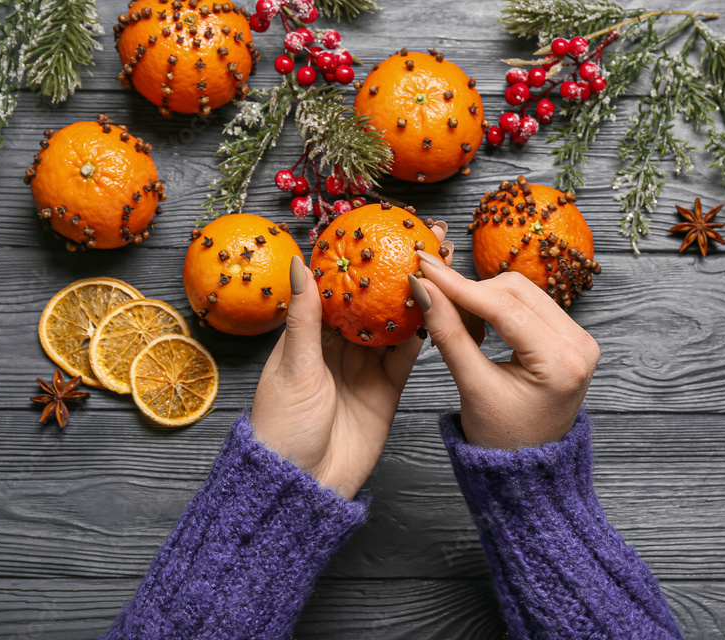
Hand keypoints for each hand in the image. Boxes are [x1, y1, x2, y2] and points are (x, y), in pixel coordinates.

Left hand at [251, 225, 452, 498]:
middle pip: (372, 302)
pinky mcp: (386, 390)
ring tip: (440, 263)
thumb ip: (305, 317)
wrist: (303, 486)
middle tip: (424, 238)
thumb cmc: (282, 428)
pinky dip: (424, 334)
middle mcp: (338, 349)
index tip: (380, 228)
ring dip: (416, 296)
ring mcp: (364, 369)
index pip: (338, 288)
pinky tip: (441, 307)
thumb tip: (301, 262)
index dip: (360, 258)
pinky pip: (407, 356)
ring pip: (394, 325)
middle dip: (396, 271)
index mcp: (308, 338)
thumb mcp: (293, 366)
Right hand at [409, 253, 598, 448]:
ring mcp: (579, 339)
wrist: (529, 466)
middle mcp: (580, 344)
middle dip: (471, 292)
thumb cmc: (503, 439)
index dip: (459, 287)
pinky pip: (530, 304)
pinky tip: (477, 327)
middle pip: (516, 290)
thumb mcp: (472, 386)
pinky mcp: (570, 337)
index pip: (504, 307)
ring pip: (522, 292)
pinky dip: (498, 308)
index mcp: (562, 362)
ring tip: (458, 325)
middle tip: (434, 302)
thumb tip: (424, 288)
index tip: (425, 269)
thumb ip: (448, 333)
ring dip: (483, 299)